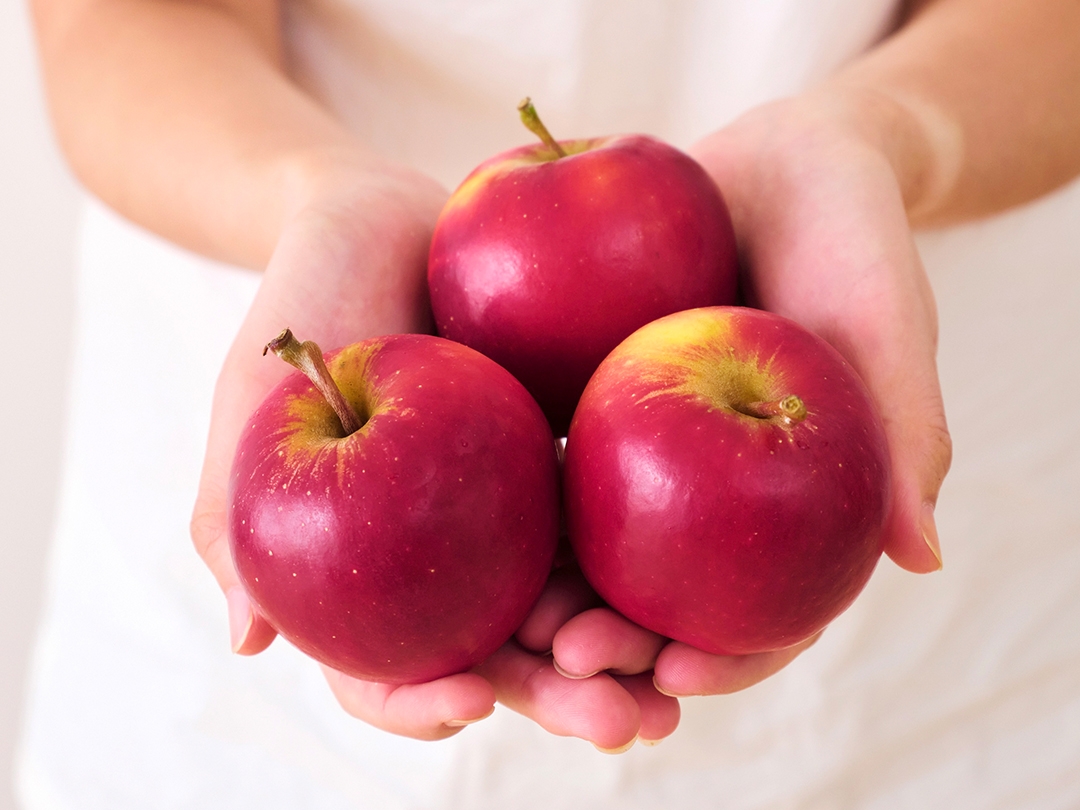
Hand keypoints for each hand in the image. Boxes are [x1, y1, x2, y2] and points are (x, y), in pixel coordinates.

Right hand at [187, 152, 680, 745]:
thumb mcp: (254, 396)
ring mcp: (513, 515)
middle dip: (556, 699)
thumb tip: (247, 641)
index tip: (469, 701)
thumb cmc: (306, 300)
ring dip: (621, 659)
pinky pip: (610, 521)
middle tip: (618, 723)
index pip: (382, 664)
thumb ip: (232, 509)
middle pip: (499, 655)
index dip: (418, 700)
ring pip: (569, 607)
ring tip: (671, 693)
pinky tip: (694, 596)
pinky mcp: (568, 461)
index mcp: (362, 564)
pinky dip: (646, 566)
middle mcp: (444, 556)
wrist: (383, 213)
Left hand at [551, 90, 950, 697]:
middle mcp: (715, 500)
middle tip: (569, 660)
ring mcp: (648, 460)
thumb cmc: (847, 236)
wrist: (772, 158)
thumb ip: (905, 425)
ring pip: (594, 554)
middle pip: (665, 602)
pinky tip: (474, 517)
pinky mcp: (587, 407)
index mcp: (794, 510)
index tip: (680, 677)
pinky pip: (550, 465)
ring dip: (551, 598)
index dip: (730, 658)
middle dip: (618, 646)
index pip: (769, 613)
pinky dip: (517, 502)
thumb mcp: (884, 315)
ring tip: (510, 624)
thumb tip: (924, 558)